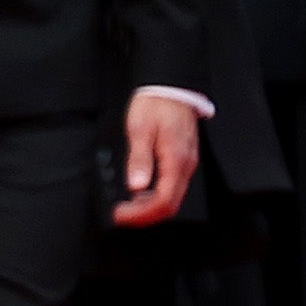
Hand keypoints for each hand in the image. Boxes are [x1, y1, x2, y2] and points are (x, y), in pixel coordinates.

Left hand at [112, 90, 203, 227]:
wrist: (170, 90)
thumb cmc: (155, 106)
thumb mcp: (140, 130)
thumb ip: (139, 159)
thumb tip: (136, 186)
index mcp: (176, 160)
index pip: (163, 200)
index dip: (141, 213)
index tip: (120, 214)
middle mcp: (185, 166)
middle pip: (170, 205)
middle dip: (145, 216)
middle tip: (121, 215)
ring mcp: (186, 164)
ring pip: (172, 198)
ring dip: (149, 208)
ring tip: (126, 206)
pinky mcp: (181, 161)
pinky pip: (172, 187)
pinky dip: (155, 197)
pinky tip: (138, 193)